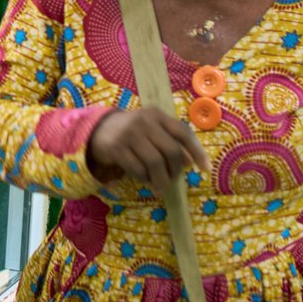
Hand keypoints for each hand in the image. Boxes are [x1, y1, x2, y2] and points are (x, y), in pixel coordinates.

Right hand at [85, 108, 209, 185]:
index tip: (204, 169)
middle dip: (175, 170)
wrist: (98, 129)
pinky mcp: (116, 148)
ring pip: (155, 162)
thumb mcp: (152, 129)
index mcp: (157, 115)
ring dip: (161, 179)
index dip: (196, 151)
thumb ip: (171, 141)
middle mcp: (144, 121)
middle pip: (171, 151)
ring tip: (161, 186)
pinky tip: (145, 179)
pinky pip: (137, 169)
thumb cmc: (133, 132)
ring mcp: (129, 134)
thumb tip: (189, 162)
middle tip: (173, 179)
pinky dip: (145, 178)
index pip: (182, 132)